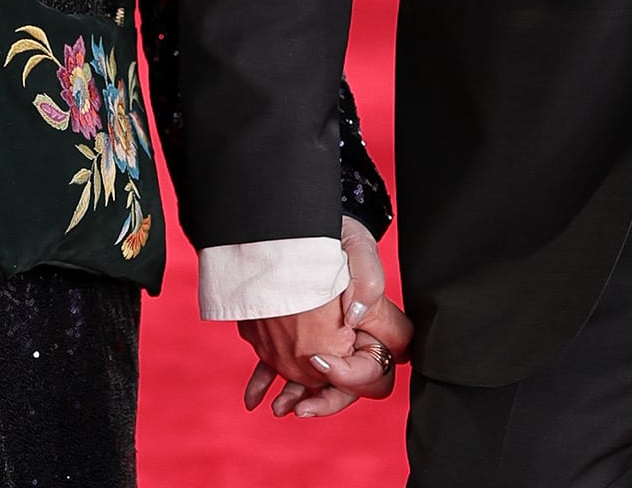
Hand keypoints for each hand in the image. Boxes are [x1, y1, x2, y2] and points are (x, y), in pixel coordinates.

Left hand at [237, 217, 411, 420]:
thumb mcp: (357, 246)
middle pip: (347, 387)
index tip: (321, 359)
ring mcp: (322, 341)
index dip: (354, 375)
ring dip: (297, 397)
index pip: (379, 369)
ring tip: (278, 407)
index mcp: (374, 326)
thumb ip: (368, 281)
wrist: (296, 223)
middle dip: (325, 399)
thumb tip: (355, 317)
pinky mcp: (293, 336)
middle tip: (302, 406)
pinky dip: (268, 382)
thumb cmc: (336, 233)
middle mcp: (352, 339)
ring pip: (313, 381)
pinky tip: (253, 397)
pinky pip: (283, 366)